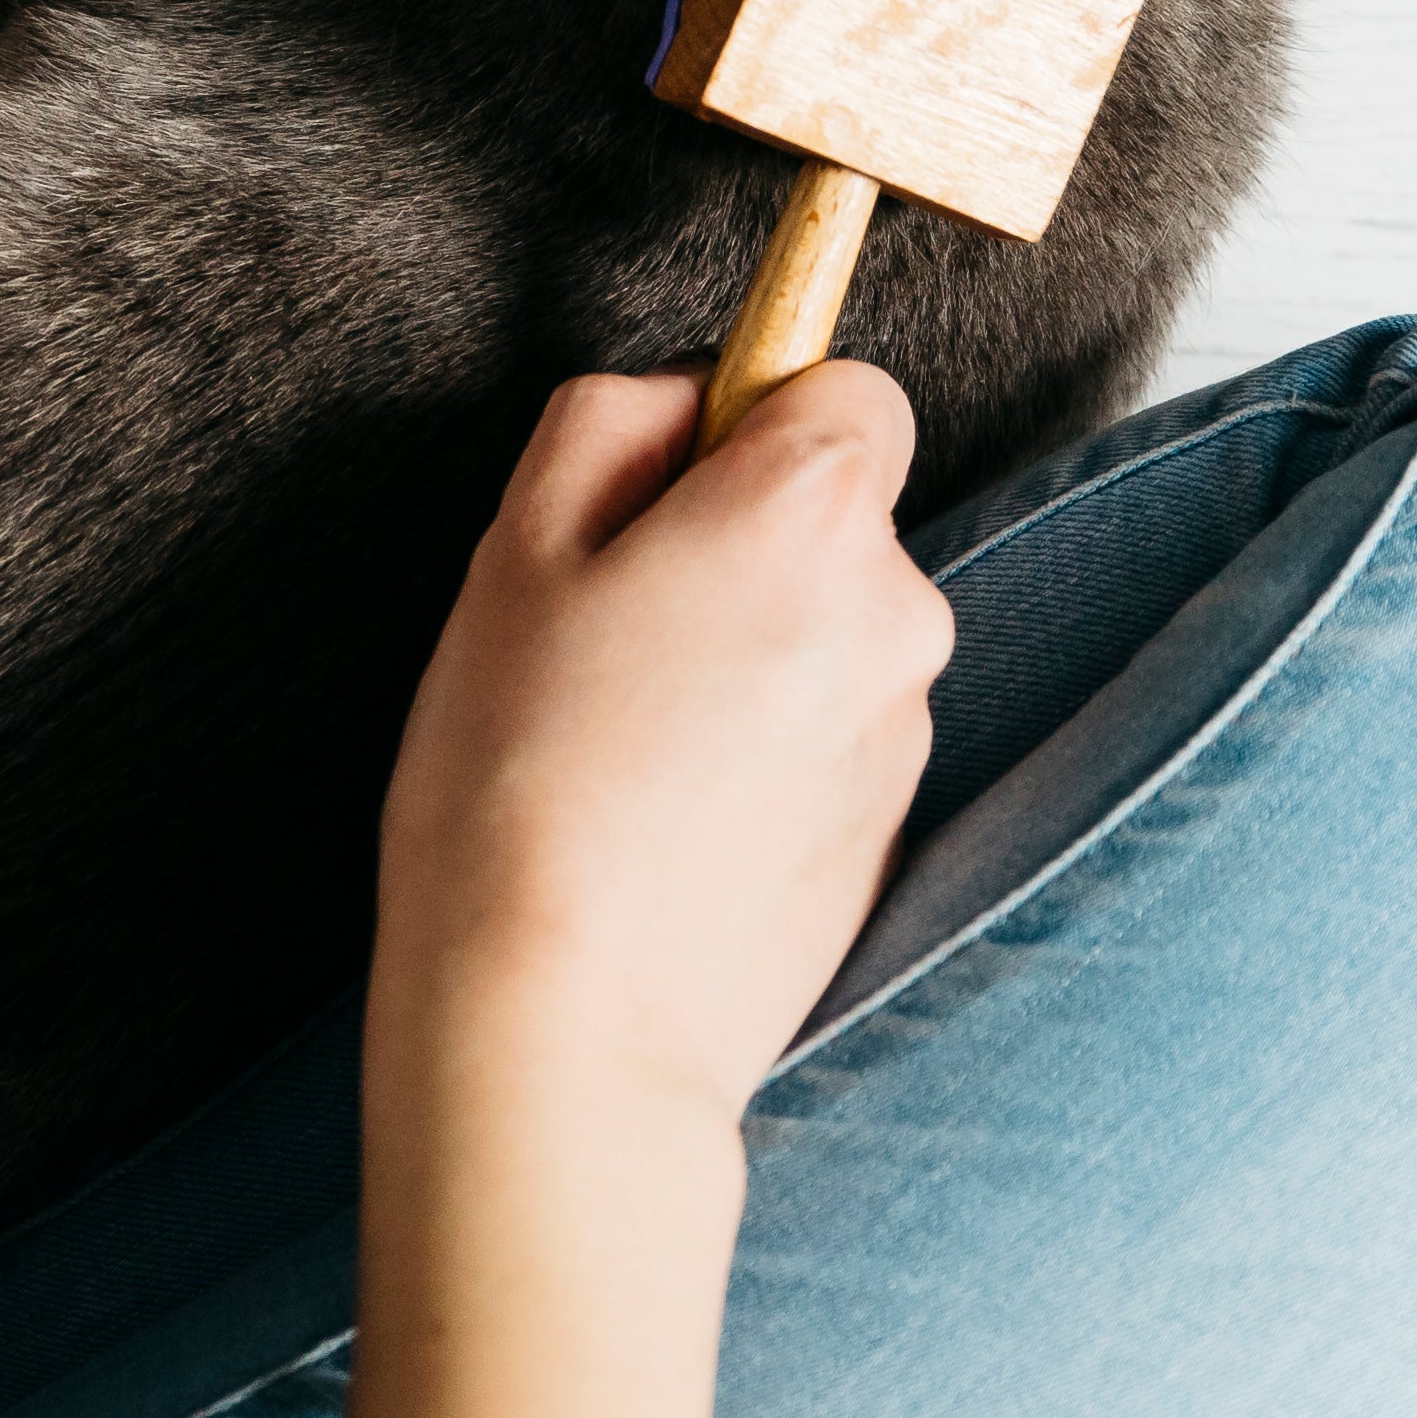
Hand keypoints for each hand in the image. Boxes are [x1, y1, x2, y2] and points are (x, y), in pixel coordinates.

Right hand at [369, 358, 951, 1139]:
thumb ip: (608, 423)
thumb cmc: (518, 781)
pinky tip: (667, 820)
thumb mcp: (514, 553)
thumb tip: (680, 399)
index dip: (749, 418)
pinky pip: (829, 738)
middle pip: (837, 519)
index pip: (848, 389)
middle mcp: (895, 612)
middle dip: (739, 545)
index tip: (661, 492)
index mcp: (811, 515)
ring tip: (624, 746)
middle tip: (604, 636)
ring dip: (752, 654)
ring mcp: (903, 734)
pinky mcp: (890, 834)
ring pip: (830, 633)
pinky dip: (765, 752)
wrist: (570, 1028)